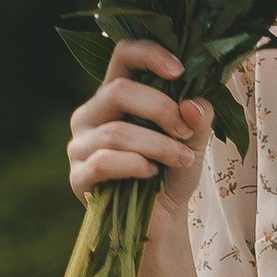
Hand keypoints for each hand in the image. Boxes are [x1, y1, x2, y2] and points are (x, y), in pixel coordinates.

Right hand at [67, 40, 212, 211]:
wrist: (162, 221)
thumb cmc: (172, 173)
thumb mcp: (193, 141)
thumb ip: (198, 118)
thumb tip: (192, 105)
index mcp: (115, 95)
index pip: (123, 55)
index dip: (149, 54)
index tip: (179, 71)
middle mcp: (91, 114)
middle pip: (117, 91)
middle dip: (160, 109)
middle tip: (184, 132)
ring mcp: (80, 145)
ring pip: (116, 132)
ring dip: (157, 146)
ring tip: (180, 160)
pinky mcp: (78, 177)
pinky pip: (104, 162)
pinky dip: (135, 167)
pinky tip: (151, 175)